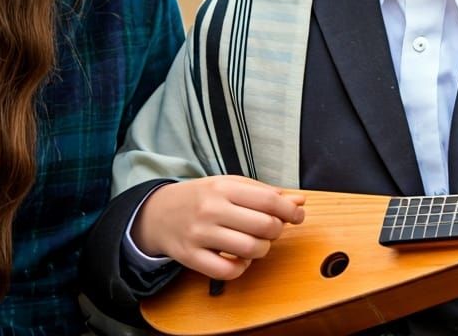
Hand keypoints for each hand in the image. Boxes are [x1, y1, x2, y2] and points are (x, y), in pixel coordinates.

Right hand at [132, 175, 305, 279]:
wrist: (158, 213)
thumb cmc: (201, 198)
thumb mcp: (230, 186)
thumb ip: (264, 193)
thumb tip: (300, 201)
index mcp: (223, 187)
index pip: (269, 200)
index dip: (290, 211)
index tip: (297, 215)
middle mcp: (211, 209)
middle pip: (264, 226)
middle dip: (277, 231)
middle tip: (272, 230)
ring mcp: (200, 234)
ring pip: (250, 249)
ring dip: (262, 250)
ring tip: (256, 243)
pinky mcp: (190, 257)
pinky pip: (227, 271)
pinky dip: (241, 268)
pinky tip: (239, 258)